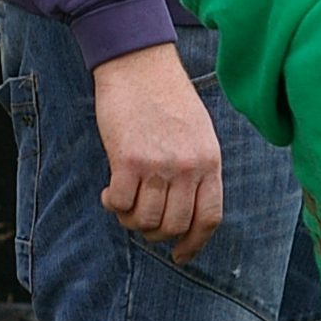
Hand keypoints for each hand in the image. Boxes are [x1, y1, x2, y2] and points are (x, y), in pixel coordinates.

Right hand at [93, 43, 223, 262]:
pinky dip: (112, 205)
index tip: (181, 255)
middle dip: (155, 234)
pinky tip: (110, 192)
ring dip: (131, 220)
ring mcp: (159, 165)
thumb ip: (197, 169)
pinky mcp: (128, 161)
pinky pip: (120, 204)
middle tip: (141, 220)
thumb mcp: (199, 132)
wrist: (139, 64)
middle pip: (174, 226)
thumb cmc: (167, 97)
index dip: (194, 244)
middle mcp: (188, 167)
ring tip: (125, 201)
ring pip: (145, 221)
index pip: (209, 218)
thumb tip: (184, 211)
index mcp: (210, 161)